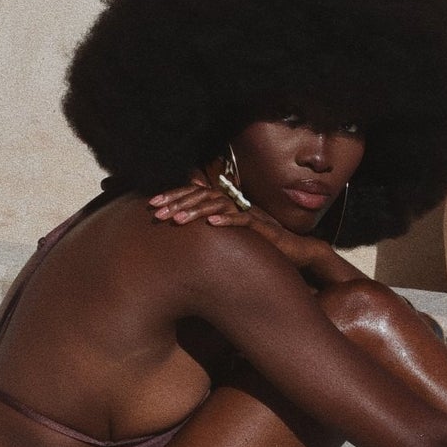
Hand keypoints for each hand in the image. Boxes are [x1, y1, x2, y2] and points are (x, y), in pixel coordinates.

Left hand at [148, 180, 332, 275]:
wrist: (295, 252)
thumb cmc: (259, 246)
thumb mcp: (228, 238)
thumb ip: (209, 231)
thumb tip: (183, 232)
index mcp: (225, 205)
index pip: (195, 194)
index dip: (173, 197)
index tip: (152, 205)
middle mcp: (235, 205)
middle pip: (202, 196)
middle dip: (177, 203)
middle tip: (156, 213)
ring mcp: (249, 213)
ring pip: (219, 205)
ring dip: (196, 211)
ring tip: (177, 220)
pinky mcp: (263, 227)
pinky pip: (243, 220)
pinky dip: (227, 221)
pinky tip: (210, 225)